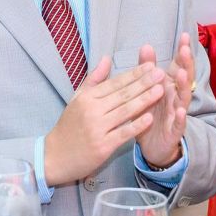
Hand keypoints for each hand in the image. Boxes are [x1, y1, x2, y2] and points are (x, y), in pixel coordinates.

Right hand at [43, 58, 167, 185]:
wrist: (54, 157)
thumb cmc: (68, 127)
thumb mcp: (77, 99)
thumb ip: (94, 79)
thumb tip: (107, 58)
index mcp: (87, 98)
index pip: (115, 83)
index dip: (134, 74)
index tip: (150, 65)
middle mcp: (92, 111)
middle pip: (122, 95)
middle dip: (144, 83)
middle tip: (161, 73)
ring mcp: (97, 129)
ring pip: (125, 111)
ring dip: (145, 100)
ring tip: (161, 90)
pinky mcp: (102, 146)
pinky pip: (123, 133)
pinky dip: (137, 125)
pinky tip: (150, 118)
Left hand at [135, 36, 192, 168]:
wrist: (153, 146)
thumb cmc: (150, 114)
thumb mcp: (146, 90)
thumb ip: (147, 68)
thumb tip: (146, 45)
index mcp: (169, 86)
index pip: (178, 66)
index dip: (182, 52)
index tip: (184, 35)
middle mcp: (176, 97)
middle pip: (184, 79)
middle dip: (186, 64)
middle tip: (185, 50)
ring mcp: (177, 114)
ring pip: (183, 99)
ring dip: (183, 86)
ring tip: (182, 74)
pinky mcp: (175, 131)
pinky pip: (179, 124)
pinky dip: (182, 118)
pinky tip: (181, 111)